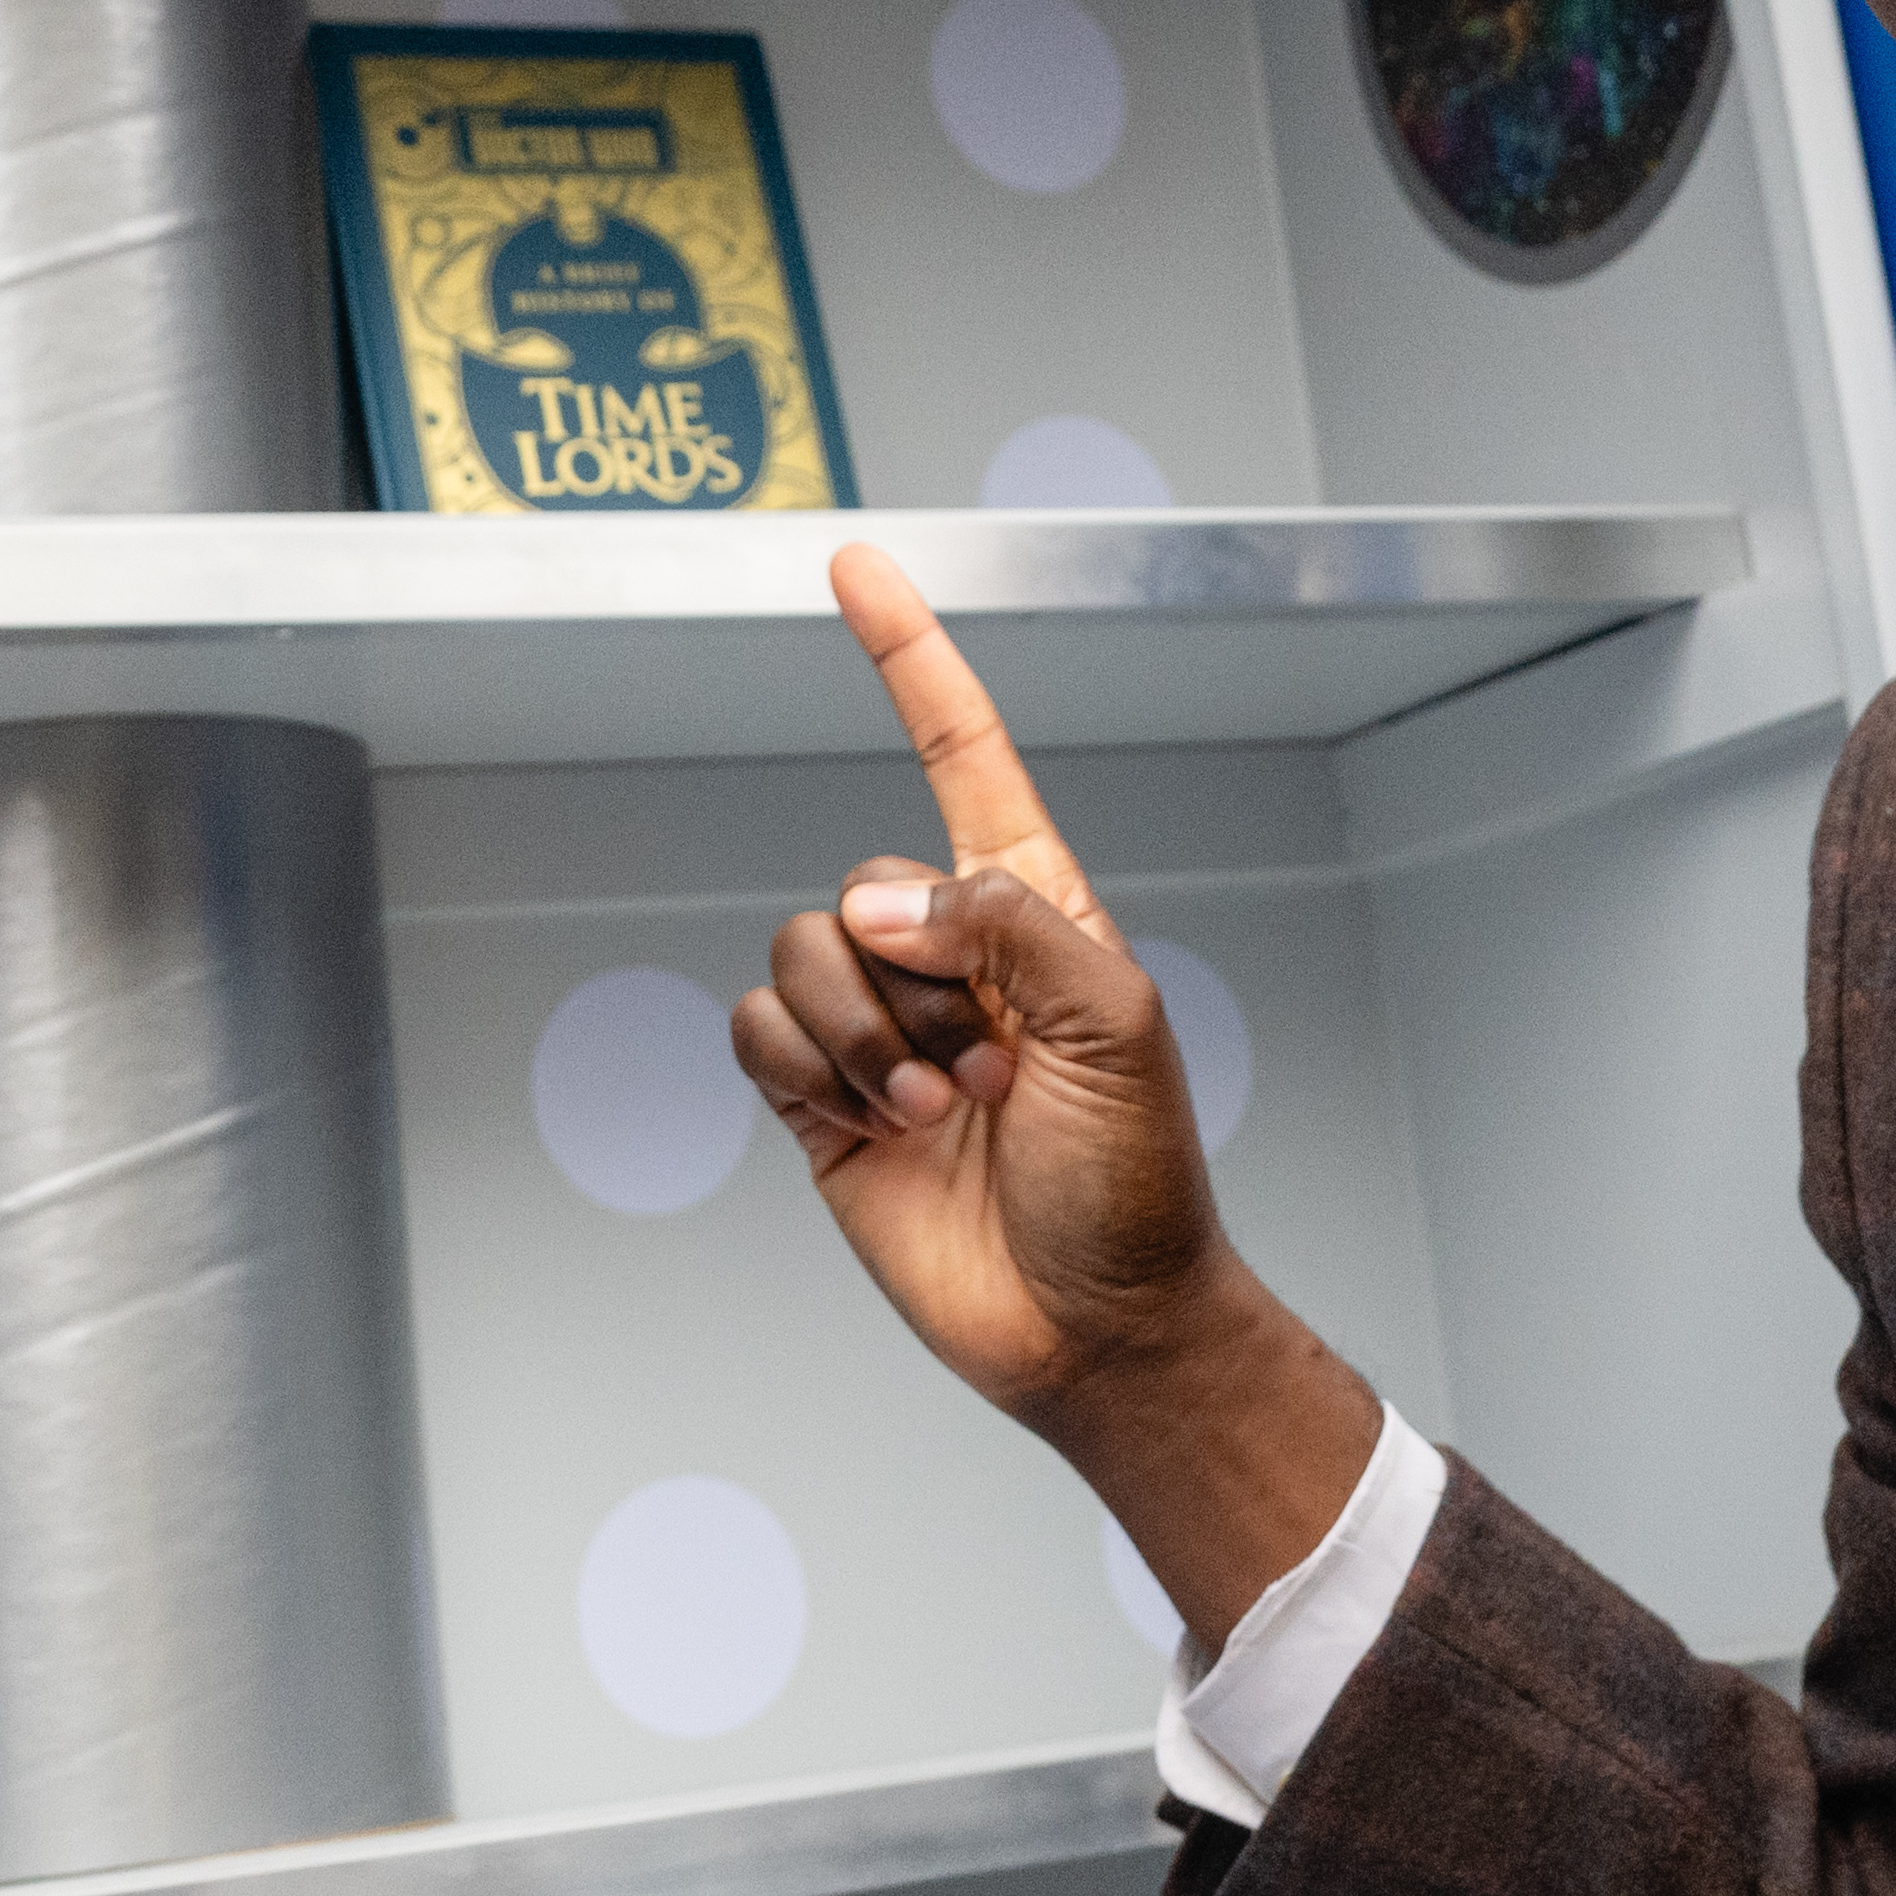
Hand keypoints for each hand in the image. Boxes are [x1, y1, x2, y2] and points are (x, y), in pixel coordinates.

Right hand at [748, 544, 1382, 1641]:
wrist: (1095, 1326)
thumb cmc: (1137, 1180)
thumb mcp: (1113, 1024)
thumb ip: (1000, 925)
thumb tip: (875, 900)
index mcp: (1032, 908)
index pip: (959, 755)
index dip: (908, 660)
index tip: (856, 569)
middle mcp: (947, 953)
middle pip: (862, 879)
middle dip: (916, 979)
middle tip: (991, 1071)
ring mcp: (881, 1028)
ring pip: (800, 953)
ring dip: (866, 1041)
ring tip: (942, 1114)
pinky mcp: (823, 1103)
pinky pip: (758, 1031)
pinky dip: (809, 1074)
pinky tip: (877, 1130)